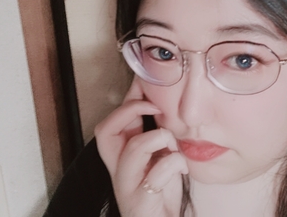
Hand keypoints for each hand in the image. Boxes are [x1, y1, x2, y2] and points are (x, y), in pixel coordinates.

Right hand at [95, 81, 188, 215]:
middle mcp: (118, 168)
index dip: (128, 100)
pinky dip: (175, 163)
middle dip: (130, 110)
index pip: (111, 121)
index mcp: (121, 154)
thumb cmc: (162, 188)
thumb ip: (154, 131)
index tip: (147, 85)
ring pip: (133, 149)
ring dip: (160, 138)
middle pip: (105, 131)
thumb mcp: (157, 154)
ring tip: (172, 144)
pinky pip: (157, 173)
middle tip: (155, 107)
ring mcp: (127, 184)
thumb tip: (159, 100)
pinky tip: (182, 167)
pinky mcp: (140, 201)